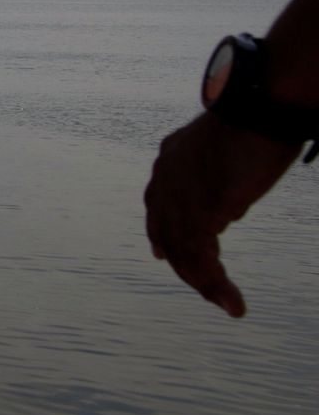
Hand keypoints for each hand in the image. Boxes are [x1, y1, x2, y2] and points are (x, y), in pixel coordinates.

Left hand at [143, 112, 299, 316]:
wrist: (258, 109)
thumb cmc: (250, 125)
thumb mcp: (222, 154)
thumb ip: (213, 180)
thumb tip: (223, 212)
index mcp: (169, 163)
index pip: (157, 207)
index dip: (160, 234)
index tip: (161, 255)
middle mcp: (166, 181)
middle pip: (168, 236)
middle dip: (187, 267)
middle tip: (208, 291)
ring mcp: (180, 196)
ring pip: (184, 253)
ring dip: (206, 284)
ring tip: (227, 304)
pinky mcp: (201, 209)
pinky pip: (201, 257)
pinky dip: (215, 283)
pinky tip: (232, 301)